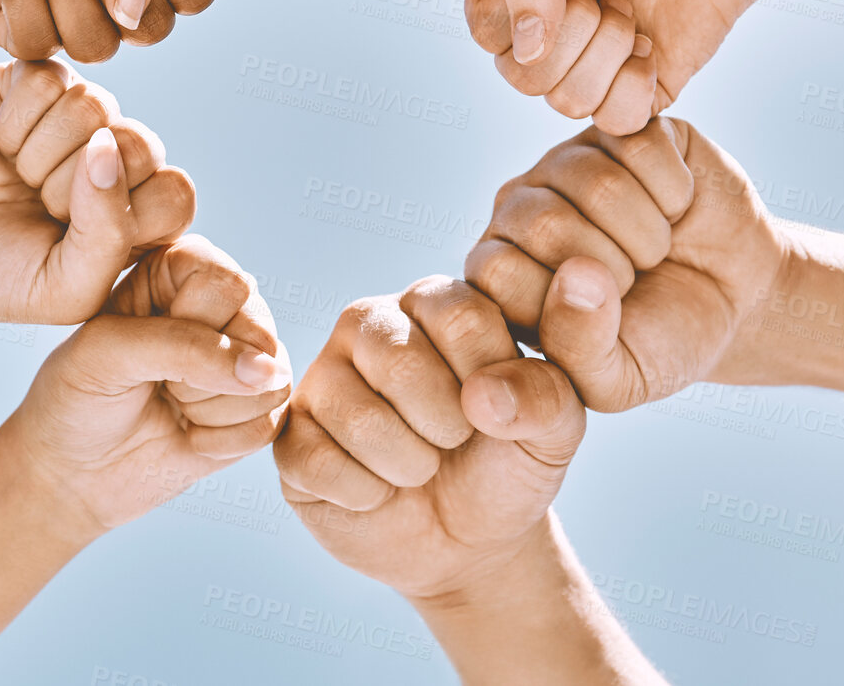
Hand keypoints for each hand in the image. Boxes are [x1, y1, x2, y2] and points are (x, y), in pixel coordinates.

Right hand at [0, 59, 195, 325]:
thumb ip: (108, 239)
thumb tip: (108, 147)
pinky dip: (11, 122)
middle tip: (35, 206)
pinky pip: (48, 81)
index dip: (120, 218)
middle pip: (141, 145)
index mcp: (140, 214)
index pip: (175, 195)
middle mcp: (119, 159)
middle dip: (72, 188)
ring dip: (37, 155)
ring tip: (14, 175)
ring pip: (93, 108)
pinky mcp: (36, 80)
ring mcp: (80, 116)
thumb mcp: (62, 291)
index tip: (68, 243)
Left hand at [9, 236, 291, 539]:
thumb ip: (183, 348)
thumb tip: (269, 372)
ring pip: (271, 380)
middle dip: (201, 376)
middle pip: (260, 333)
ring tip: (169, 405)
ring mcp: (245, 355)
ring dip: (210, 410)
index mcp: (180, 268)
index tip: (140, 348)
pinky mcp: (258, 405)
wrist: (71, 470)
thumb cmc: (74, 399)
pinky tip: (186, 434)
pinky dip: (220, 441)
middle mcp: (222, 304)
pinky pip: (271, 422)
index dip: (190, 327)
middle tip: (154, 384)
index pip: (228, 284)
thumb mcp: (107, 355)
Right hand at [273, 277, 585, 601]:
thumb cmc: (508, 465)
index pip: (460, 316)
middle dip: (445, 426)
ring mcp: (322, 378)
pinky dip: (365, 495)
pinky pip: (317, 463)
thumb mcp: (554, 431)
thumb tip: (486, 395)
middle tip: (454, 443)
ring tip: (420, 468)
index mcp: (433, 300)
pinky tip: (378, 492)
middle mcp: (369, 324)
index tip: (498, 411)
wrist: (470, 542)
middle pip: (400, 361)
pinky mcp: (290, 436)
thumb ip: (546, 396)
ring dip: (408, 465)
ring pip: (356, 417)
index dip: (490, 381)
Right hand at [464, 0, 780, 121]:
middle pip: (525, 78)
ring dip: (612, 50)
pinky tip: (650, 46)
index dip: (528, 9)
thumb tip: (526, 51)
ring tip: (631, 13)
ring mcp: (581, 73)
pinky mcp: (627, 99)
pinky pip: (612, 120)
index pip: (486, 31)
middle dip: (579, 30)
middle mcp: (539, 40)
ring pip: (567, 102)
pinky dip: (637, 82)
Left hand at [464, 117, 789, 410]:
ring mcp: (567, 162)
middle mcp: (519, 209)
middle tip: (634, 281)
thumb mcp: (619, 378)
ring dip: (648, 233)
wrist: (736, 298)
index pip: (496, 273)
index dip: (563, 304)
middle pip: (546, 223)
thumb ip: (579, 350)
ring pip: (597, 182)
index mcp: (498, 272)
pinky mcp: (621, 129)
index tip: (600, 321)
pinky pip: (641, 146)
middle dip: (614, 268)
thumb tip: (576, 277)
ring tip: (654, 249)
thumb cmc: (663, 340)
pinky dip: (675, 191)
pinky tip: (674, 206)